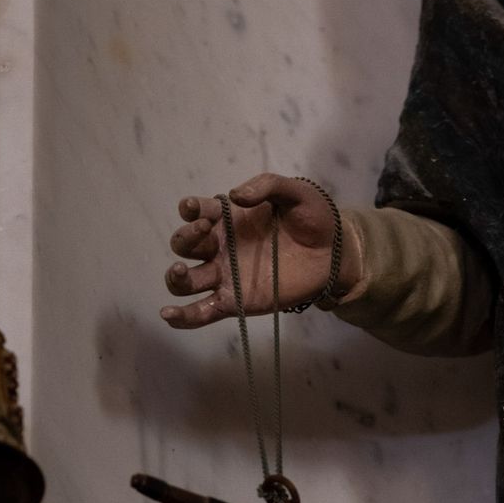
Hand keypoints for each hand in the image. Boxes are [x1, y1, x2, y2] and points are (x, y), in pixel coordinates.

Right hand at [161, 173, 360, 329]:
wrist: (334, 253)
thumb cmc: (313, 218)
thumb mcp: (294, 191)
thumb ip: (265, 185)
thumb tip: (236, 196)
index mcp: (227, 218)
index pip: (196, 212)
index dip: (191, 209)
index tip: (197, 210)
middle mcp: (220, 247)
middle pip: (184, 245)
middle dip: (185, 239)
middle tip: (206, 232)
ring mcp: (225, 276)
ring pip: (186, 280)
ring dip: (175, 277)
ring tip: (182, 272)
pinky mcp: (235, 302)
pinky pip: (203, 312)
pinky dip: (184, 316)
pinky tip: (169, 315)